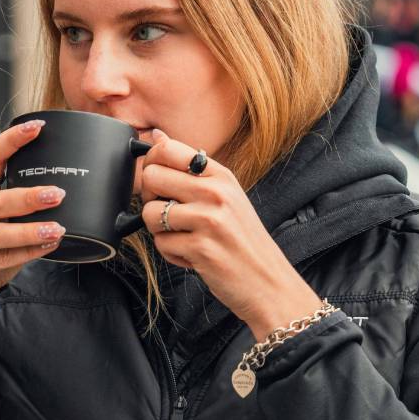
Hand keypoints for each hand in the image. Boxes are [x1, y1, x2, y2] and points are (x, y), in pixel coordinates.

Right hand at [0, 120, 66, 315]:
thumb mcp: (4, 224)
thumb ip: (25, 210)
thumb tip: (69, 192)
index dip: (12, 141)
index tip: (37, 127)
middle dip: (29, 197)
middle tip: (59, 194)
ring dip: (30, 230)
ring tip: (57, 228)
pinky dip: (27, 253)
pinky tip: (48, 247)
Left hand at [138, 130, 323, 340]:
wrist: (269, 282)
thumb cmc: (243, 240)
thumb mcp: (226, 196)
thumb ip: (191, 170)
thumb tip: (157, 137)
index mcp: (221, 175)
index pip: (167, 149)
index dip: (151, 165)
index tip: (159, 182)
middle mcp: (215, 192)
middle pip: (151, 177)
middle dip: (151, 199)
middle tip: (169, 214)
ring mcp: (208, 220)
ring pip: (150, 213)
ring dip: (160, 231)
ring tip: (184, 238)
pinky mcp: (201, 248)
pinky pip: (161, 244)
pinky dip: (172, 254)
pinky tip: (193, 255)